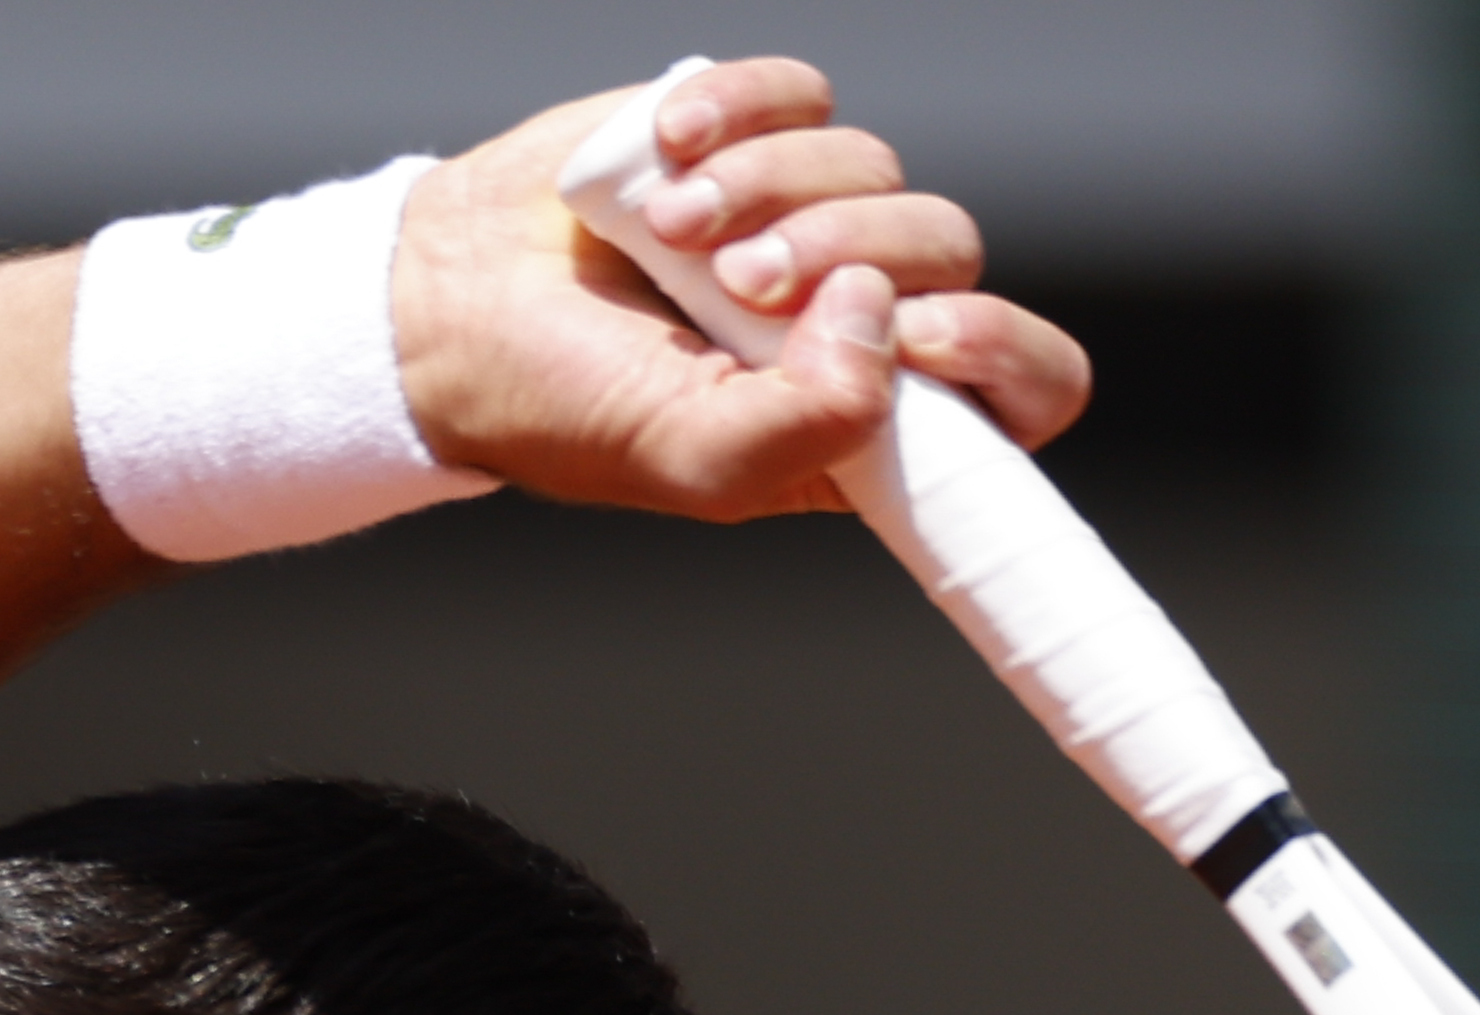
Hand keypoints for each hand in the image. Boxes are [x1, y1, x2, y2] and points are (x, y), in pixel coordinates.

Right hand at [391, 57, 1092, 521]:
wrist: (454, 309)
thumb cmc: (565, 408)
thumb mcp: (688, 457)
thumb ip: (812, 422)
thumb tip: (885, 317)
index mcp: (868, 417)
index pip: (1025, 385)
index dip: (1002, 351)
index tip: (917, 338)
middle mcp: (858, 315)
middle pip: (952, 250)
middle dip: (844, 258)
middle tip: (734, 288)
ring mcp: (813, 214)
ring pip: (875, 166)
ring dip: (766, 191)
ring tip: (669, 232)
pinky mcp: (758, 131)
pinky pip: (803, 91)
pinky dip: (736, 113)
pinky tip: (664, 155)